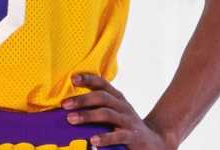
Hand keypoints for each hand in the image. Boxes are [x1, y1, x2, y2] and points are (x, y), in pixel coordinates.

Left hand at [63, 74, 177, 148]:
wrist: (154, 142)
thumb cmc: (125, 126)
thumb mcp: (114, 113)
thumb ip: (96, 107)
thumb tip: (68, 106)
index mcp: (117, 98)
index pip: (102, 84)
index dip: (88, 79)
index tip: (73, 78)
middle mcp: (122, 106)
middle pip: (102, 97)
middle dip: (82, 99)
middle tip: (65, 104)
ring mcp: (128, 121)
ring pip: (107, 114)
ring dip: (88, 115)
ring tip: (71, 119)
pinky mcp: (133, 136)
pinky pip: (118, 136)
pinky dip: (105, 137)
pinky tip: (93, 140)